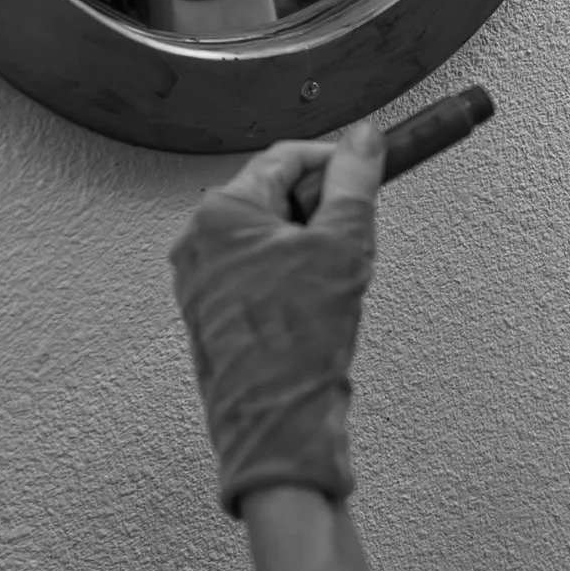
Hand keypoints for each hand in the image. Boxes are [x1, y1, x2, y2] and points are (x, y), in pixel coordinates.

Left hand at [170, 126, 386, 518]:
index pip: (287, 157)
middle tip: (355, 236)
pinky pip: (260, 276)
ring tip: (337, 282)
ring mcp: (202, 285)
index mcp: (219, 214)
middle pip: (277, 197)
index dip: (336, 161)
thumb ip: (355, 179)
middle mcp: (199, 245)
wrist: (279, 431)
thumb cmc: (298, 344)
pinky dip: (294, 279)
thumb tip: (363, 139)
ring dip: (312, 248)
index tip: (369, 168)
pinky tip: (319, 309)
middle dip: (324, 211)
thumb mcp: (343, 243)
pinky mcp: (214, 319)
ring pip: (272, 239)